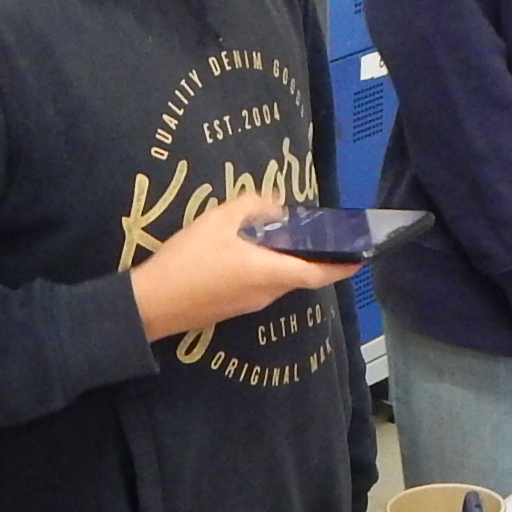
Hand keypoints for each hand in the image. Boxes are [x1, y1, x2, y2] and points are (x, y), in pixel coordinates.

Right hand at [131, 193, 357, 342]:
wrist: (151, 305)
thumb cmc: (189, 261)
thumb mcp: (218, 221)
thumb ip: (251, 206)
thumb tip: (276, 203)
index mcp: (271, 273)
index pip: (318, 274)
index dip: (342, 267)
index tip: (360, 257)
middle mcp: (267, 293)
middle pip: (300, 276)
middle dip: (313, 257)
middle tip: (317, 232)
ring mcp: (250, 304)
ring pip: (279, 280)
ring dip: (287, 260)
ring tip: (282, 233)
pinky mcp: (233, 308)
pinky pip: (260, 285)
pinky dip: (267, 267)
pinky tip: (251, 248)